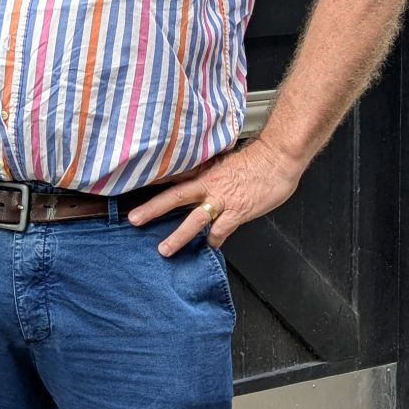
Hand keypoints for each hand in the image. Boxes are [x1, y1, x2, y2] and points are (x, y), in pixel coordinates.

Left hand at [126, 138, 303, 256]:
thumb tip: (194, 175)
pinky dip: (214, 239)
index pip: (172, 176)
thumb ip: (207, 170)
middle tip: (133, 219)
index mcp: (203, 170)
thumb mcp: (223, 160)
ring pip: (193, 219)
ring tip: (164, 249)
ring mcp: (222, 199)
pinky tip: (210, 245)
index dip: (151, 183)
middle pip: (174, 197)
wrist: (278, 159)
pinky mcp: (237, 211)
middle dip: (152, 209)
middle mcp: (208, 184)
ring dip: (177, 235)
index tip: (130, 187)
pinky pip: (221, 230)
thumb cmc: (255, 159)